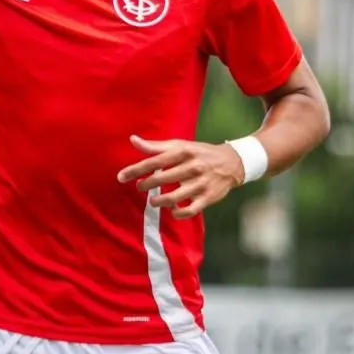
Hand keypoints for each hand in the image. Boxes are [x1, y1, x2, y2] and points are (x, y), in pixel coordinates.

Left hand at [116, 134, 243, 218]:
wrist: (232, 162)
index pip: (154, 161)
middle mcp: (192, 167)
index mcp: (183, 152)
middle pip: (162, 179)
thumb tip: (132, 140)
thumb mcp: (180, 145)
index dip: (136, 170)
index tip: (121, 177)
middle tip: (140, 187)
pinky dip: (177, 213)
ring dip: (158, 202)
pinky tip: (171, 209)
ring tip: (153, 201)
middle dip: (146, 185)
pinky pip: (189, 211)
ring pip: (173, 198)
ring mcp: (200, 184)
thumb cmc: (199, 153)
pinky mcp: (208, 198)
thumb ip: (156, 146)